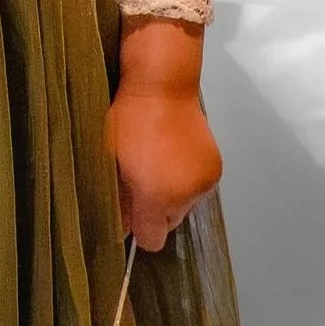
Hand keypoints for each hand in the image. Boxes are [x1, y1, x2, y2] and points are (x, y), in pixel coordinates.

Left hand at [107, 16, 221, 250]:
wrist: (163, 86)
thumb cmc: (127, 120)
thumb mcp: (109, 160)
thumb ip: (116, 198)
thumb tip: (120, 226)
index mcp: (157, 197)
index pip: (151, 239)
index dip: (136, 227)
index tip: (126, 209)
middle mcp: (187, 197)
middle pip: (169, 222)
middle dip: (153, 208)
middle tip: (137, 177)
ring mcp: (205, 183)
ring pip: (184, 204)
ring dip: (171, 193)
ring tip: (155, 161)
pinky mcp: (215, 168)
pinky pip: (197, 187)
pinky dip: (185, 179)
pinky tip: (171, 155)